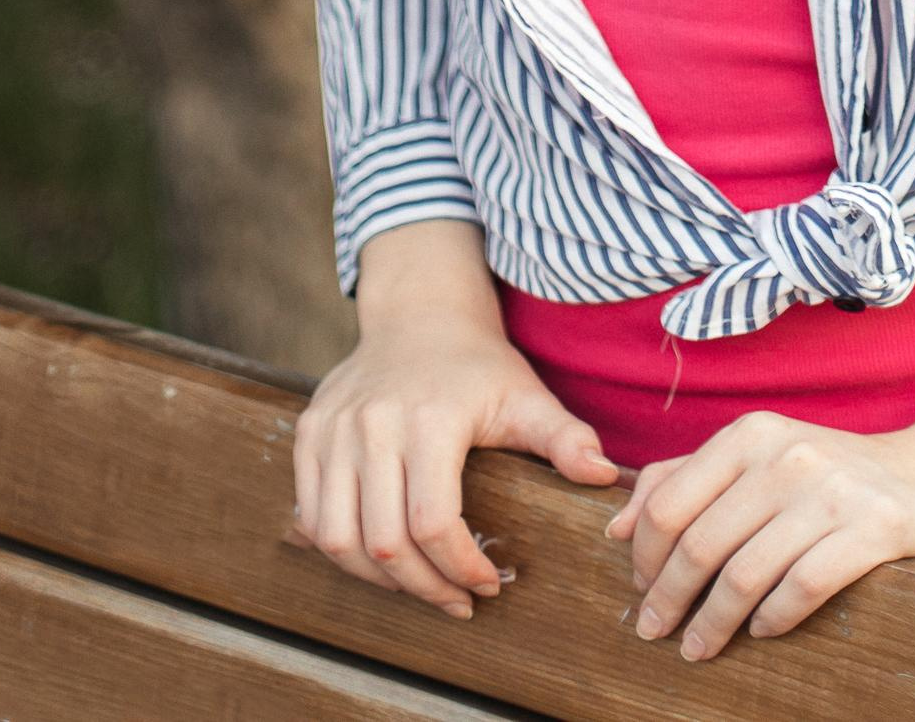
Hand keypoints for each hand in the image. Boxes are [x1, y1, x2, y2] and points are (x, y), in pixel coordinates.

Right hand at [292, 218, 618, 619]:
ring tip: (418, 585)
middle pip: (383, 543)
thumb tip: (605, 478)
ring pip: (338, 538)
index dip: (459, 568)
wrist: (421, 315)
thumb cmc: (478, 366)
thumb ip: (564, 438)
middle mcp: (373, 423)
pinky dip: (341, 550)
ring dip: (377, 580)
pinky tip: (379, 559)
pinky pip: (312, 515)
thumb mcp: (526, 396)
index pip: (432, 523)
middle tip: (457, 601)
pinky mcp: (310, 433)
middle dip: (423, 587)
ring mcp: (334, 428)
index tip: (487, 585)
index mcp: (430, 419)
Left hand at [608, 389, 914, 659]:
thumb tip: (615, 527)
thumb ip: (684, 479)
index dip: (645, 557)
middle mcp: (787, 455)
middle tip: (657, 634)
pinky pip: (801, 588)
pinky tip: (762, 632)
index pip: (670, 503)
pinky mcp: (873, 530)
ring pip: (744, 574)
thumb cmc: (829, 475)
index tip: (641, 592)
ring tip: (699, 648)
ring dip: (712, 624)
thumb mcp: (757, 458)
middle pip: (700, 545)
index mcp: (752, 434)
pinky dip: (772, 619)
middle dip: (669, 600)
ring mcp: (832, 492)